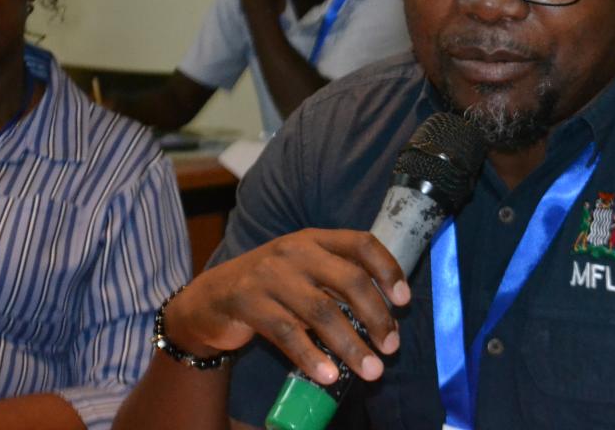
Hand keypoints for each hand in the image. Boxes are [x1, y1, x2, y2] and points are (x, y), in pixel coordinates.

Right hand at [162, 229, 408, 384]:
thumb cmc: (271, 287)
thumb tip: (386, 315)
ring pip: (322, 311)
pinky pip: (288, 333)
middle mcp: (295, 250)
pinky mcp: (248, 303)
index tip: (404, 300)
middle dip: (377, 316)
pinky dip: (311, 356)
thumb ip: (338, 282)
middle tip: (391, 347)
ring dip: (351, 345)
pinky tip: (328, 376)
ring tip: (370, 370)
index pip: (361, 243)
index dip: (388, 269)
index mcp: (315, 239)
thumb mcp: (304, 272)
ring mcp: (270, 275)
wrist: (210, 298)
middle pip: (349, 279)